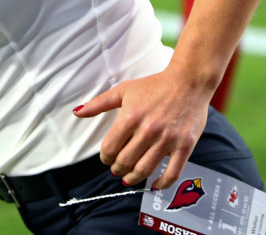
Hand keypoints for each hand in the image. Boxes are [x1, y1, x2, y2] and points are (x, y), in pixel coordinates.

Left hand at [74, 69, 210, 189]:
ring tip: (130, 178)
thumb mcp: (124, 90)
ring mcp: (167, 139)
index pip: (110, 148)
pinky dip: (162, 184)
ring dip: (133, 178)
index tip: (106, 159)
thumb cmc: (154, 85)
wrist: (188, 81)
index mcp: (130, 117)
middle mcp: (148, 130)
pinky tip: (155, 184)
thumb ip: (99, 103)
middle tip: (117, 169)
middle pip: (125, 162)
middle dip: (117, 169)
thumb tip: (77, 112)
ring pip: (145, 169)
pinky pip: (172, 173)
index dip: (105, 157)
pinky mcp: (184, 145)